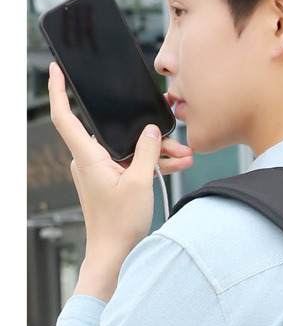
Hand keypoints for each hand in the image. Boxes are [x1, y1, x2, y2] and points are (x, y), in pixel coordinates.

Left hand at [48, 62, 193, 299]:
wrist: (115, 255)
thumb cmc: (119, 225)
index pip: (64, 116)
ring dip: (154, 152)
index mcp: (88, 158)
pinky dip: (149, 164)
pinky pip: (129, 163)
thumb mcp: (140, 183)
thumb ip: (145, 151)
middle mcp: (89, 162)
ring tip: (182, 156)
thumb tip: (149, 130)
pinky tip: (174, 164)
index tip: (56, 70)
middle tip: (173, 137)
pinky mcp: (109, 181)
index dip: (58, 91)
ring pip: (127, 149)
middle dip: (146, 134)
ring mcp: (98, 172)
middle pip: (114, 134)